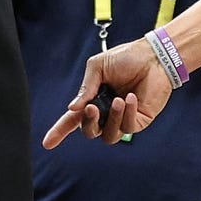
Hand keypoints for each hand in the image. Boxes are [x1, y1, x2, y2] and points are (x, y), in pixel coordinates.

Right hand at [43, 40, 171, 148]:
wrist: (154, 56)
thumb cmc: (126, 58)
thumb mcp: (98, 67)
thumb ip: (86, 87)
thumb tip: (73, 109)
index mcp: (92, 100)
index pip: (73, 120)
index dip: (59, 132)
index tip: (47, 144)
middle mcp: (106, 112)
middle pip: (89, 131)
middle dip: (88, 123)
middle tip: (91, 108)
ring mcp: (122, 118)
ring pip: (109, 135)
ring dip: (111, 119)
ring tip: (118, 100)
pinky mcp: (138, 121)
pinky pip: (127, 127)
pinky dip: (127, 113)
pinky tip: (131, 97)